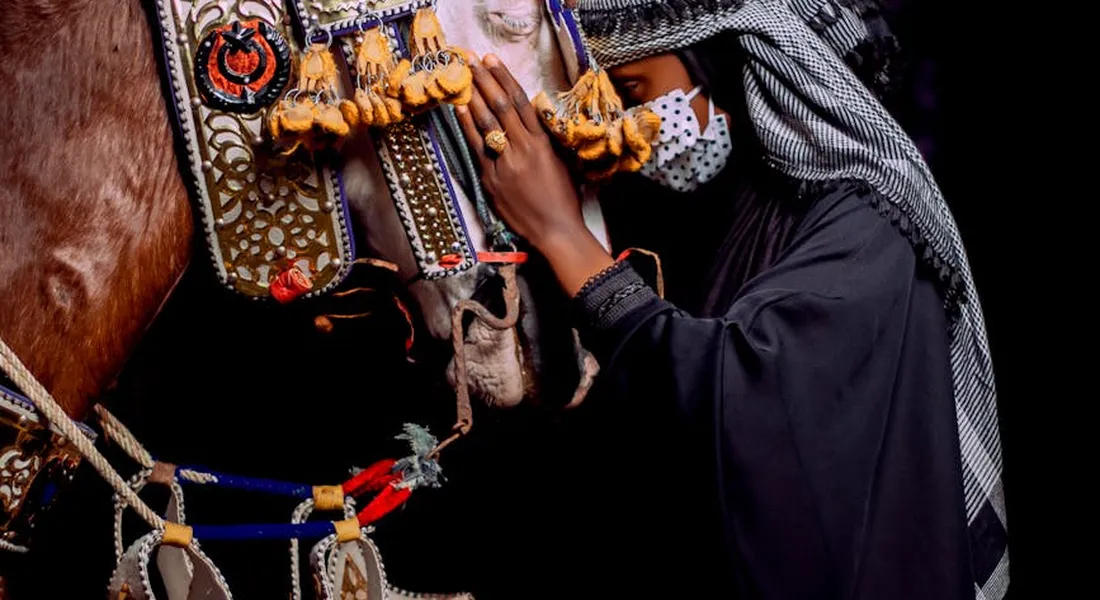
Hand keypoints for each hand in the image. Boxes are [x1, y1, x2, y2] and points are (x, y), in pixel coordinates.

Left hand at [454, 54, 586, 250]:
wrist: (555, 230)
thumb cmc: (563, 199)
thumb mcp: (561, 163)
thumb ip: (545, 142)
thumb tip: (532, 122)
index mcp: (543, 143)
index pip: (520, 102)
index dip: (505, 79)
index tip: (493, 61)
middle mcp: (524, 148)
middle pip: (501, 107)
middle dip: (485, 81)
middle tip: (472, 61)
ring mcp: (506, 163)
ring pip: (487, 123)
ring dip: (474, 98)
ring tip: (464, 78)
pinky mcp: (492, 179)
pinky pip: (477, 147)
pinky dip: (467, 127)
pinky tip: (459, 111)